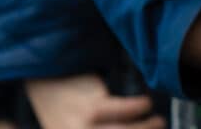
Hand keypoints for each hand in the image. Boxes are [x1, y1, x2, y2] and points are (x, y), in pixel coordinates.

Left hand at [24, 74, 163, 127]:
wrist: (40, 77)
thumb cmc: (64, 106)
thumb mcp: (75, 126)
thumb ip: (101, 128)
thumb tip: (134, 126)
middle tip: (160, 127)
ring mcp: (81, 128)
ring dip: (146, 127)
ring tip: (159, 121)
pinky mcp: (88, 108)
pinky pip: (120, 111)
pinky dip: (137, 108)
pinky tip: (145, 103)